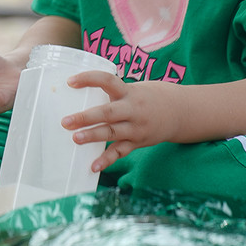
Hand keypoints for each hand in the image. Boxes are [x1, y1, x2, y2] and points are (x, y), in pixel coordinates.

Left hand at [62, 75, 180, 172]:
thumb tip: (72, 96)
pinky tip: (93, 166)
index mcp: (128, 91)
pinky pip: (120, 152)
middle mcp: (133, 110)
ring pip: (113, 133)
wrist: (179, 112)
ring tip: (75, 138)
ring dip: (93, 136)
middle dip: (86, 117)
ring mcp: (136, 128)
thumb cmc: (145, 97)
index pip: (107, 80)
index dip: (89, 79)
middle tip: (66, 121)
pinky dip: (107, 160)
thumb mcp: (130, 89)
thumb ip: (108, 94)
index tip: (70, 82)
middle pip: (108, 113)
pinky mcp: (138, 142)